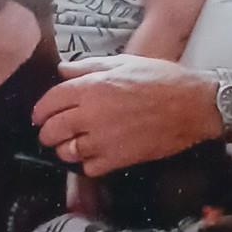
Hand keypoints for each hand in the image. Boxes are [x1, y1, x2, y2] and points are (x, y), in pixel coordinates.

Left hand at [32, 53, 219, 175]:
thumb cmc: (160, 79)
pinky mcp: (118, 158)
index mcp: (90, 87)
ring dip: (66, 149)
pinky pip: (88, 168)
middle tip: (54, 133)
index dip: (40, 111)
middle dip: (48, 132)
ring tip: (74, 144)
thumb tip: (61, 71)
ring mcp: (103, 139)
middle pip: (52, 130)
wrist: (192, 105)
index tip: (40, 116)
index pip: (49, 102)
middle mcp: (91, 114)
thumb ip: (88, 67)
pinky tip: (96, 155)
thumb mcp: (123, 62)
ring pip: (67, 152)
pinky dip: (88, 164)